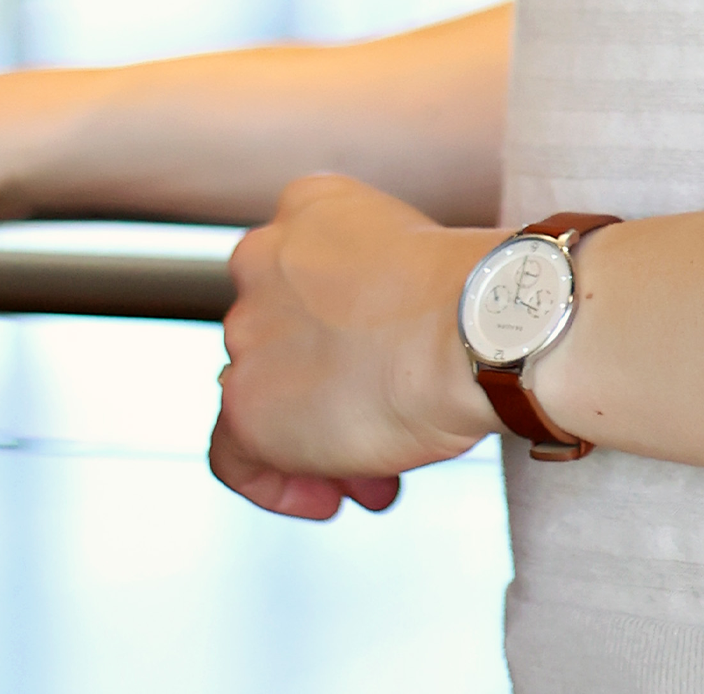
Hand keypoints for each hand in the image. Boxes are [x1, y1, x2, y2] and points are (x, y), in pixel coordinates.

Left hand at [210, 173, 498, 522]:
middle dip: (329, 392)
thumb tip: (386, 348)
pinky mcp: (246, 401)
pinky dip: (275, 484)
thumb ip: (375, 287)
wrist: (468, 329)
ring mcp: (247, 329)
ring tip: (375, 472)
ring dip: (316, 440)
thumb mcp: (415, 255)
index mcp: (309, 207)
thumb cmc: (469, 296)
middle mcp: (263, 259)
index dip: (333, 333)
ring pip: (264, 398)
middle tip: (378, 425)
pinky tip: (327, 496)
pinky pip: (233, 458)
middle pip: (280, 343)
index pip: (298, 275)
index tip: (369, 363)